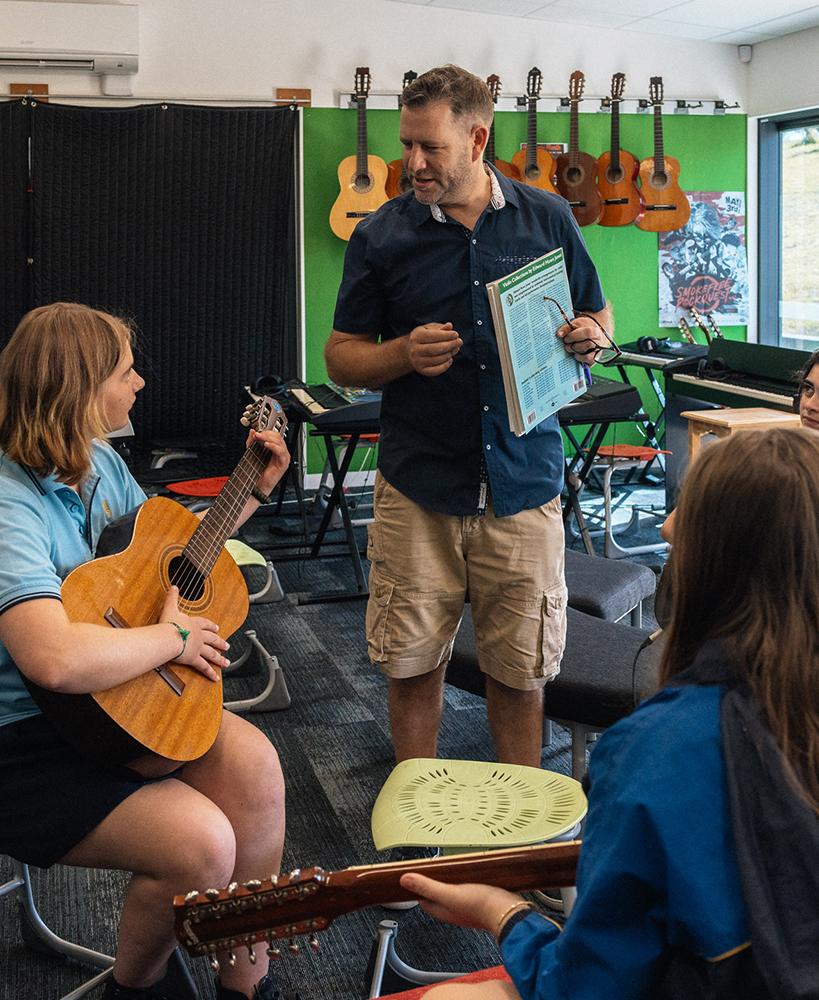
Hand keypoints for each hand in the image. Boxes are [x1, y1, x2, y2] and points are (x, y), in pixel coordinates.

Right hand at [159, 586, 229, 680]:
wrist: (169, 637)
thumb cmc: (168, 624)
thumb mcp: (170, 607)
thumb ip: (172, 597)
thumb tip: (174, 586)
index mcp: (194, 624)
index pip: (205, 624)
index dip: (211, 626)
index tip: (217, 628)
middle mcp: (199, 636)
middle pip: (212, 639)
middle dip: (220, 642)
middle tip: (226, 646)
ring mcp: (198, 648)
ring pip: (212, 653)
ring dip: (219, 658)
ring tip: (226, 662)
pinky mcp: (194, 659)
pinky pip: (204, 667)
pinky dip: (210, 673)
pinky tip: (216, 678)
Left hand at [248, 426, 289, 495]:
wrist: (258, 485)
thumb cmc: (257, 471)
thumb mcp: (252, 452)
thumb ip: (252, 441)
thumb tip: (252, 431)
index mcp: (275, 448)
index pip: (273, 435)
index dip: (265, 432)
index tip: (256, 432)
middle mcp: (280, 452)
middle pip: (277, 436)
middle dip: (266, 434)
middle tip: (257, 435)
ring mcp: (283, 457)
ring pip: (280, 442)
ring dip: (269, 438)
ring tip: (260, 438)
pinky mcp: (283, 463)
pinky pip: (281, 451)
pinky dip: (273, 446)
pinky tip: (266, 445)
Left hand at [399, 872, 523, 933]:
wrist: (509, 912)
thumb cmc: (481, 906)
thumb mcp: (449, 893)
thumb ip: (427, 886)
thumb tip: (405, 880)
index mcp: (443, 910)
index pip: (423, 899)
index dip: (416, 887)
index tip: (412, 874)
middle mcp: (454, 909)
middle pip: (437, 894)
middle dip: (431, 881)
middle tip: (427, 867)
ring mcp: (467, 905)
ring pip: (452, 891)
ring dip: (448, 879)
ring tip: (446, 866)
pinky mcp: (480, 899)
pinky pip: (467, 888)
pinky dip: (463, 880)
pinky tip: (467, 872)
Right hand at [407, 322, 462, 375]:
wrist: (410, 350)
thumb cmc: (424, 337)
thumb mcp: (430, 329)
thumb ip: (440, 327)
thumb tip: (449, 326)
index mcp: (416, 336)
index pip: (433, 336)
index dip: (446, 335)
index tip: (456, 334)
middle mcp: (415, 349)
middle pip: (435, 349)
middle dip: (450, 345)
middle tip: (460, 342)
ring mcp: (417, 361)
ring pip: (436, 359)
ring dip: (449, 354)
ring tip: (456, 349)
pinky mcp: (421, 370)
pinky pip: (435, 371)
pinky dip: (445, 366)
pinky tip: (450, 359)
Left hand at [557, 315, 609, 365]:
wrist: (593, 336)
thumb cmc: (584, 330)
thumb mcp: (576, 325)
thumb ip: (567, 328)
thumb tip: (559, 334)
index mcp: (595, 332)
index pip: (588, 333)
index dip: (575, 336)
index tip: (566, 338)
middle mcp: (599, 343)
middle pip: (587, 345)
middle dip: (574, 346)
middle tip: (567, 345)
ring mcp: (598, 353)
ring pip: (587, 356)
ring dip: (576, 352)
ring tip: (571, 349)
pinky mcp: (594, 360)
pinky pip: (587, 362)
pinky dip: (580, 359)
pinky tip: (576, 355)